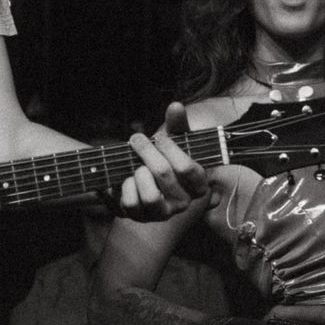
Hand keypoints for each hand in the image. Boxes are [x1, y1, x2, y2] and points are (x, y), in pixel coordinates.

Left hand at [118, 102, 209, 220]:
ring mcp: (162, 213)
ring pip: (150, 195)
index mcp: (198, 185)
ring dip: (137, 172)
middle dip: (146, 151)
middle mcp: (184, 203)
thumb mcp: (175, 140)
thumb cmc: (165, 157)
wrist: (145, 178)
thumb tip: (175, 106)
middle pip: (163, 174)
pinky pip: (131, 203)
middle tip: (136, 139)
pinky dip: (125, 186)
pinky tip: (126, 178)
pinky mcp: (141, 218)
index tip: (160, 137)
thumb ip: (178, 124)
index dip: (170, 149)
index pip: (187, 168)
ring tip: (135, 164)